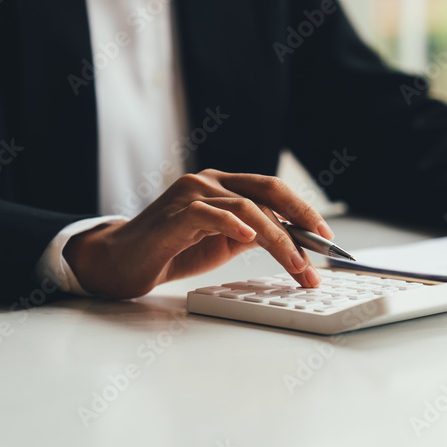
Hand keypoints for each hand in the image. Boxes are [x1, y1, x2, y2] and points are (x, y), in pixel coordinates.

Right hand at [64, 170, 333, 298]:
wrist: (120, 263)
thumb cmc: (171, 251)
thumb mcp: (223, 243)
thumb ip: (254, 234)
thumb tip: (296, 242)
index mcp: (223, 185)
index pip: (272, 191)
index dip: (303, 211)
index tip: (326, 238)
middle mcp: (209, 182)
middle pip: (267, 192)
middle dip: (301, 220)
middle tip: (322, 249)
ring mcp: (191, 193)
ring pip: (247, 207)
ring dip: (278, 238)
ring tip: (296, 265)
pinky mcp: (174, 214)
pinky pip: (210, 213)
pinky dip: (233, 224)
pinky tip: (251, 238)